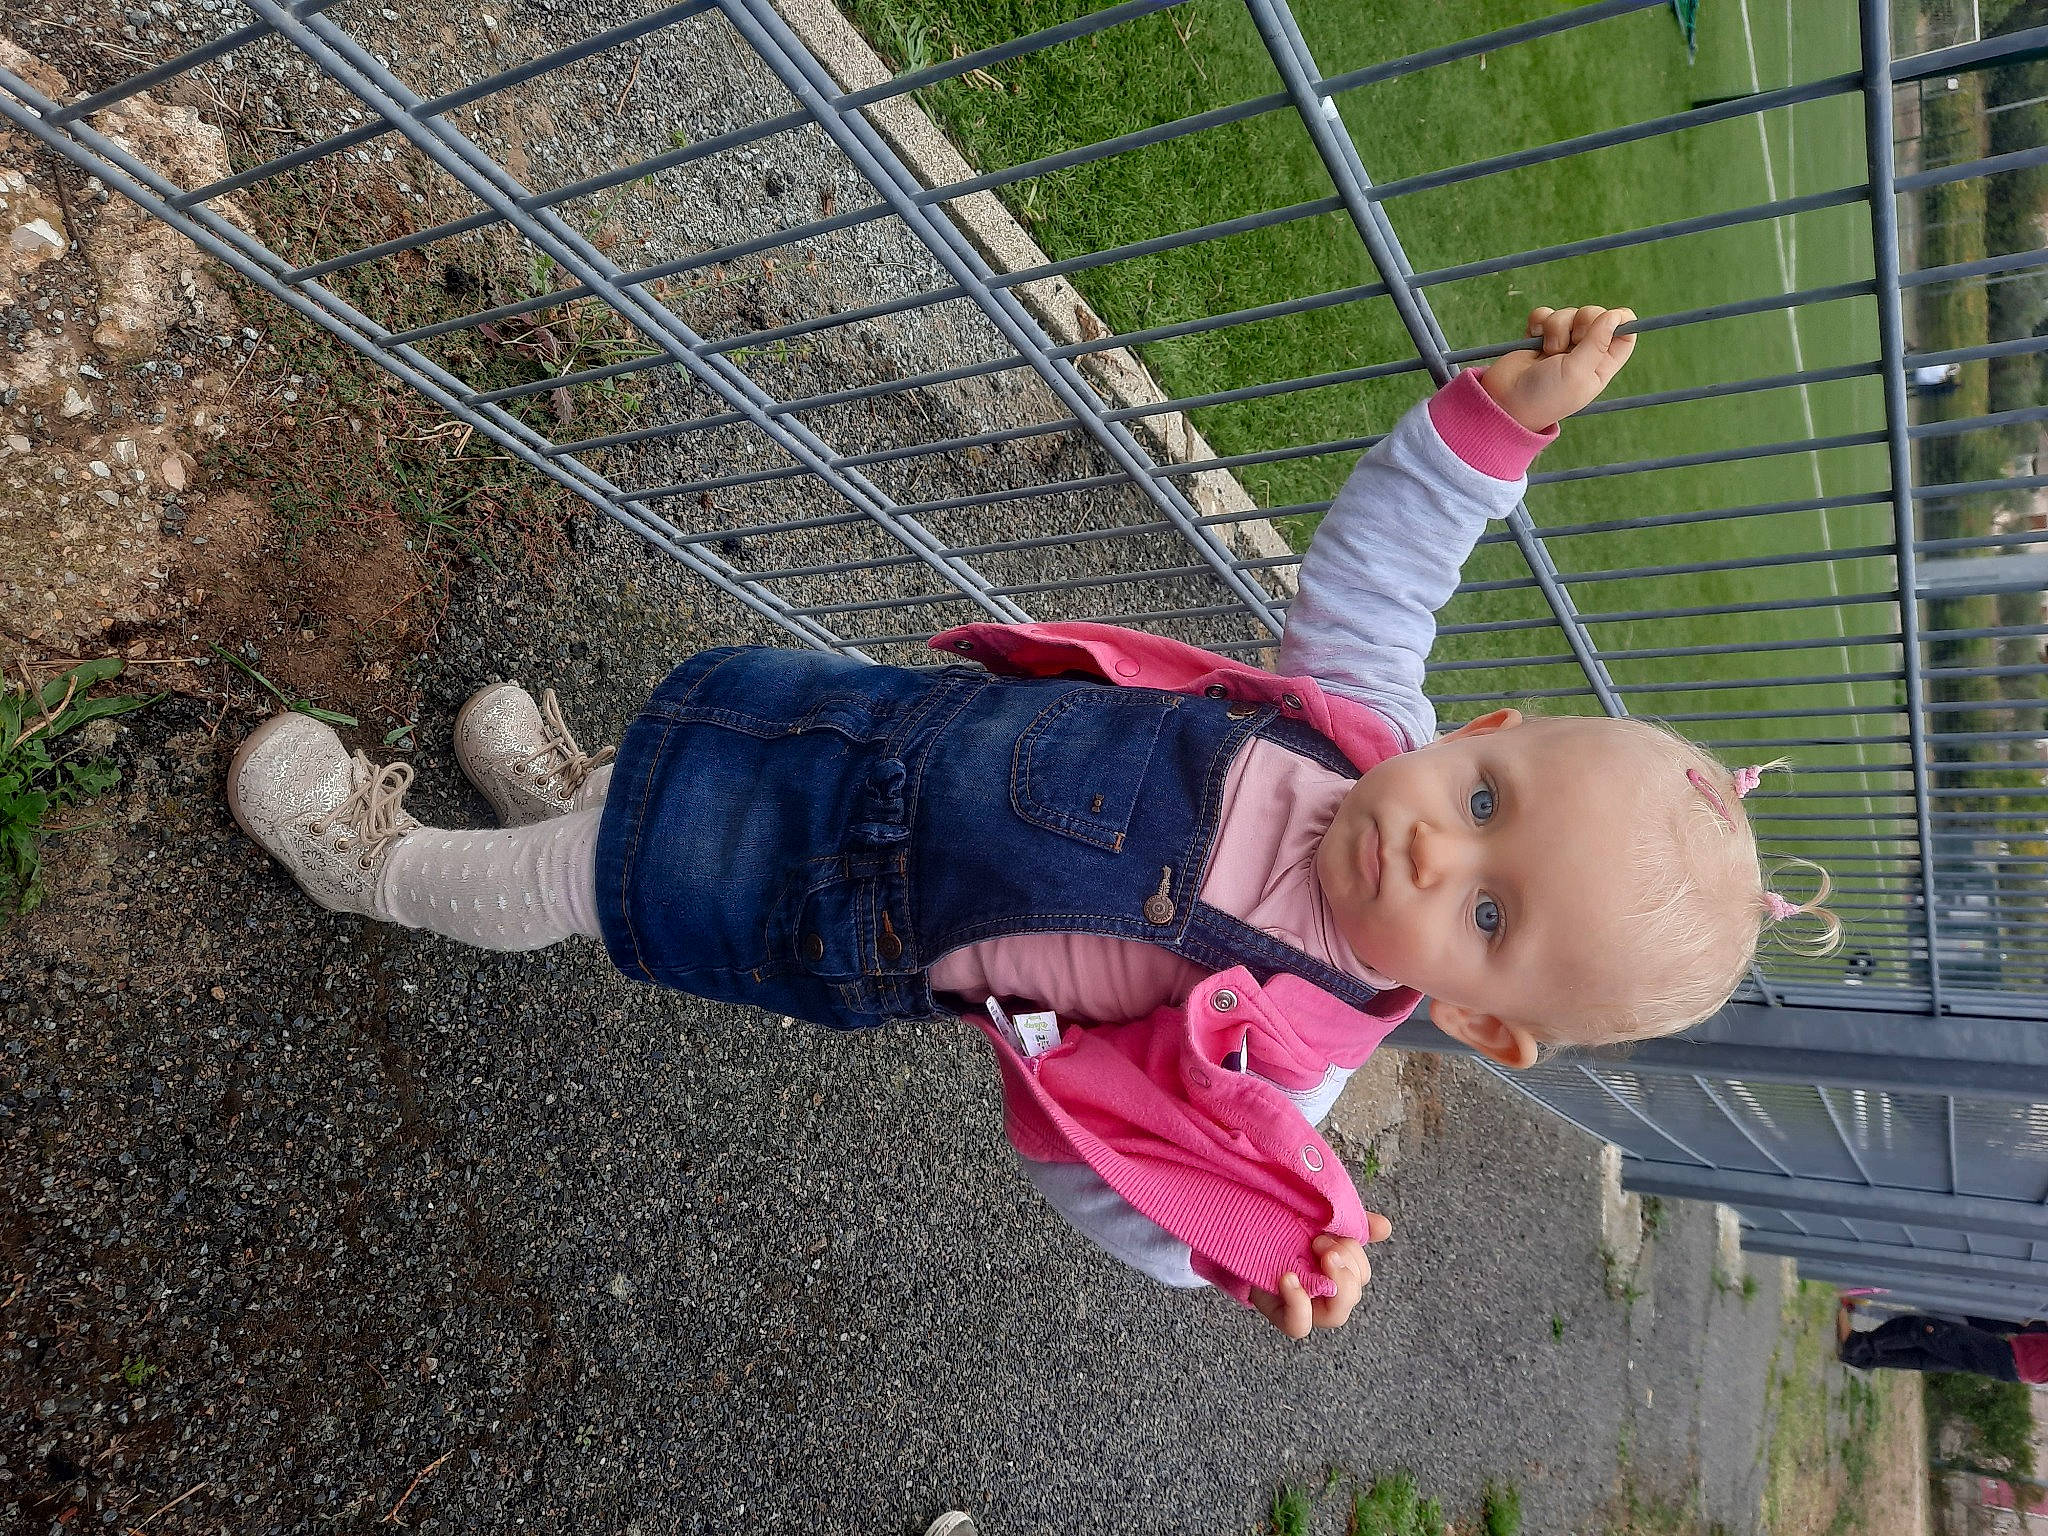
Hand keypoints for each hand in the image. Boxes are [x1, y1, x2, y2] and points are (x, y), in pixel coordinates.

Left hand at [1248, 1215, 1390, 1339]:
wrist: (1242, 1240)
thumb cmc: (1284, 1235)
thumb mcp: (1318, 1222)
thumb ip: (1350, 1224)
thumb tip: (1384, 1227)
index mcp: (1336, 1272)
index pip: (1361, 1273)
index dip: (1355, 1256)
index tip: (1335, 1233)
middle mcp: (1324, 1296)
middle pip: (1352, 1295)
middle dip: (1343, 1268)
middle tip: (1321, 1243)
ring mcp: (1305, 1309)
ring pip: (1336, 1316)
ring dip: (1332, 1285)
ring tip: (1310, 1257)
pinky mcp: (1281, 1316)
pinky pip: (1299, 1326)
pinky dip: (1299, 1303)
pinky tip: (1289, 1278)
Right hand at [1480, 304, 1636, 431]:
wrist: (1505, 402)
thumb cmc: (1545, 395)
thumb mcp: (1577, 372)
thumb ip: (1597, 342)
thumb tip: (1618, 315)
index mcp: (1601, 365)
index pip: (1623, 335)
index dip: (1619, 322)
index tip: (1609, 318)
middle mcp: (1584, 353)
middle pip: (1595, 316)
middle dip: (1582, 320)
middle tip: (1572, 340)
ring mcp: (1560, 344)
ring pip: (1568, 314)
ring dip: (1556, 326)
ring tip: (1547, 350)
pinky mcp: (1538, 336)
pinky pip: (1544, 314)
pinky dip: (1538, 321)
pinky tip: (1533, 338)